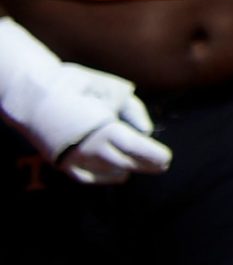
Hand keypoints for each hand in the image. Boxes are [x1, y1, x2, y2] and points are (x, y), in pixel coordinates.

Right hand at [0, 19, 173, 185]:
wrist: (33, 95)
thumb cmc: (78, 87)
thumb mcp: (113, 91)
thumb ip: (133, 110)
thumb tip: (146, 131)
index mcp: (104, 128)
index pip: (135, 148)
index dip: (152, 155)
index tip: (167, 159)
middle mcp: (89, 148)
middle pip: (124, 163)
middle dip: (145, 164)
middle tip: (162, 165)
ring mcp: (73, 159)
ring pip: (107, 172)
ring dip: (127, 169)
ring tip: (145, 167)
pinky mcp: (61, 163)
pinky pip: (87, 177)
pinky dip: (104, 177)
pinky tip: (118, 175)